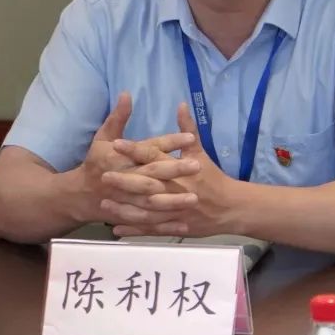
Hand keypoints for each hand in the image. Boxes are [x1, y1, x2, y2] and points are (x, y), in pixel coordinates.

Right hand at [75, 93, 199, 229]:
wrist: (79, 195)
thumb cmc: (95, 162)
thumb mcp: (103, 137)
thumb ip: (118, 117)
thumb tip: (127, 93)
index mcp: (121, 157)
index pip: (149, 148)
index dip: (169, 143)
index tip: (190, 139)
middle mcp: (124, 177)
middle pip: (152, 174)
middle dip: (175, 171)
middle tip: (197, 167)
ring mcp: (126, 200)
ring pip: (151, 201)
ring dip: (172, 201)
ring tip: (194, 198)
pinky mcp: (127, 216)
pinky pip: (147, 223)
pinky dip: (164, 225)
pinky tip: (183, 224)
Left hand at [106, 103, 241, 237]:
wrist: (231, 207)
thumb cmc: (213, 177)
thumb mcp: (201, 151)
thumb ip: (188, 128)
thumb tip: (181, 104)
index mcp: (180, 168)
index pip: (155, 156)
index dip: (136, 150)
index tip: (117, 144)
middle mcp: (175, 188)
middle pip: (147, 184)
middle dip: (125, 181)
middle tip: (104, 176)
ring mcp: (175, 210)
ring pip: (147, 210)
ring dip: (125, 208)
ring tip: (104, 205)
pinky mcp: (175, 226)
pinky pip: (152, 229)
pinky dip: (135, 230)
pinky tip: (117, 229)